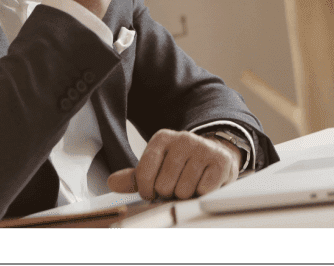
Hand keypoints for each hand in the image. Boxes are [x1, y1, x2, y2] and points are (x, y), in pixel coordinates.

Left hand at [107, 129, 240, 200]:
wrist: (214, 156)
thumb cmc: (180, 166)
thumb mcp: (156, 168)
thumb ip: (134, 177)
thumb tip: (112, 182)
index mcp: (162, 138)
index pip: (143, 175)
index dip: (148, 190)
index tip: (154, 189)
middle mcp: (183, 138)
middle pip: (164, 185)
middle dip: (170, 192)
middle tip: (178, 184)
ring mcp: (203, 148)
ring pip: (184, 190)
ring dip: (187, 194)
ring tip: (192, 184)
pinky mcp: (221, 161)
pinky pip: (204, 190)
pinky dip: (203, 193)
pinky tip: (205, 182)